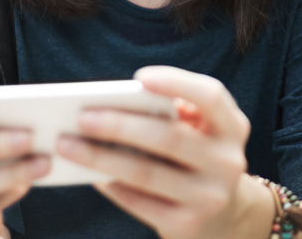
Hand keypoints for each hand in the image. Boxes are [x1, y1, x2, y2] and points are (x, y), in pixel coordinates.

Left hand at [56, 66, 271, 238]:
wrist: (225, 214)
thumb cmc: (200, 155)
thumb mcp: (202, 130)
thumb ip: (175, 112)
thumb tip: (116, 106)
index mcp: (232, 126)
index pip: (211, 96)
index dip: (176, 83)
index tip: (139, 77)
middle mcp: (228, 161)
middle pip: (169, 137)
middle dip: (121, 125)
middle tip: (81, 117)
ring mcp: (210, 196)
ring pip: (147, 173)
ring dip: (102, 157)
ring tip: (69, 145)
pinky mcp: (188, 225)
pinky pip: (140, 203)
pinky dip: (111, 186)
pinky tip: (89, 174)